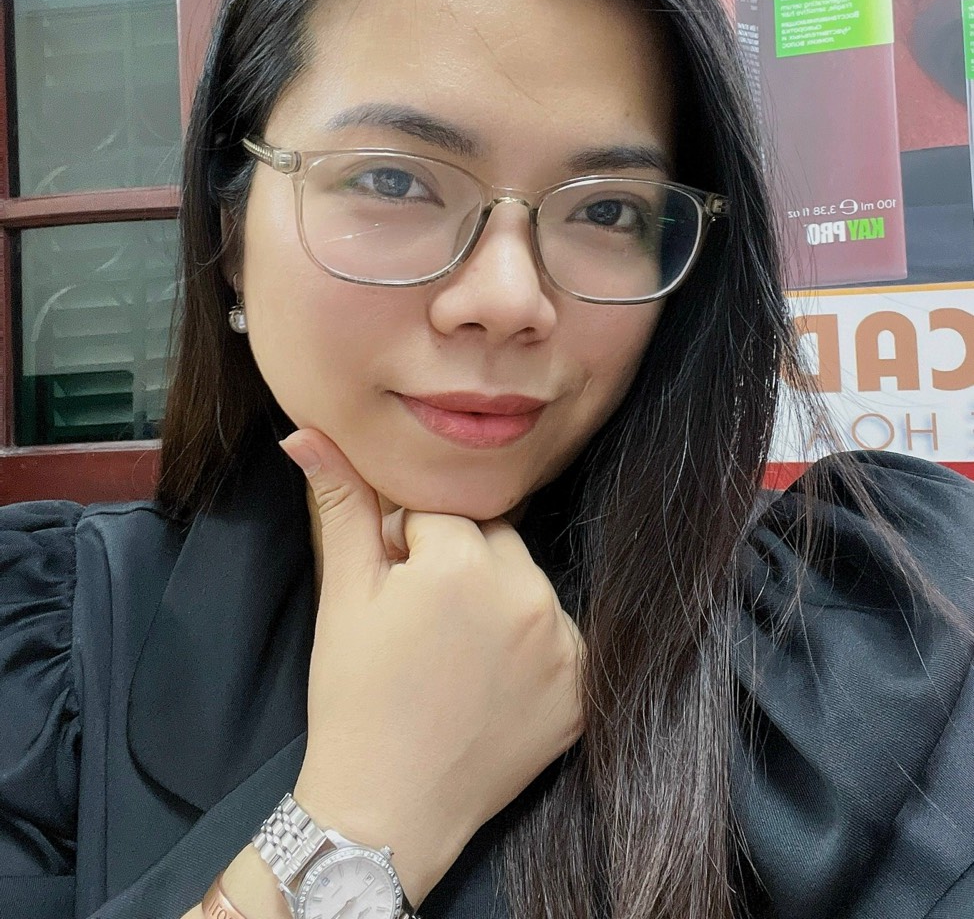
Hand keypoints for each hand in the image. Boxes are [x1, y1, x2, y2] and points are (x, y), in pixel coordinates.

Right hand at [280, 427, 585, 905]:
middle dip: (459, 564)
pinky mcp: (583, 689)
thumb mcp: (344, 593)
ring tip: (453, 656)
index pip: (443, 514)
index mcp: (464, 560)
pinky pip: (559, 637)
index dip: (409, 546)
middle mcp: (527, 592)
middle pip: (494, 541)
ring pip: (527, 584)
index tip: (393, 592)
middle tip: (421, 625)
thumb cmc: (355, 696)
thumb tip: (307, 432)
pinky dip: (532, 649)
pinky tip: (490, 681)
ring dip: (498, 601)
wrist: (386, 811)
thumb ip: (341, 502)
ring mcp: (562, 645)